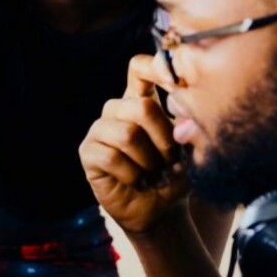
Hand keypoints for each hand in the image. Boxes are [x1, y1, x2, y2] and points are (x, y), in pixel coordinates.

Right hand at [79, 54, 186, 233]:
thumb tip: (183, 125)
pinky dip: (132, 174)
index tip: (175, 82)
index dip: (154, 67)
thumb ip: (187, 132)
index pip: (139, 69)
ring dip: (149, 160)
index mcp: (141, 101)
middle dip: (164, 138)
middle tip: (171, 159)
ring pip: (127, 134)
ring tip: (154, 173)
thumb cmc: (174, 175)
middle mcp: (117, 110)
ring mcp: (99, 130)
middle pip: (142, 106)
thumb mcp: (188, 151)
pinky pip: (111, 156)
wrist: (158, 209)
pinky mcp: (88, 152)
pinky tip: (136, 181)